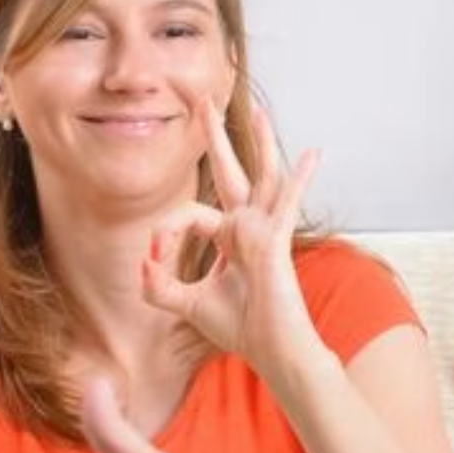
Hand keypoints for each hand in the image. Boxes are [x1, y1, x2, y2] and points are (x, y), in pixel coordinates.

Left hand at [143, 99, 322, 379]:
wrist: (271, 350)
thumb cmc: (239, 327)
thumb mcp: (185, 303)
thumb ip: (158, 285)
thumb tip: (142, 263)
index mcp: (228, 238)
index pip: (189, 216)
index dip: (165, 233)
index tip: (153, 258)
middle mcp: (247, 227)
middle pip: (229, 172)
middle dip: (214, 137)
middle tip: (204, 102)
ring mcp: (264, 231)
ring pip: (261, 176)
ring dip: (259, 141)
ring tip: (255, 109)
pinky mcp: (277, 241)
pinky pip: (285, 204)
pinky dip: (297, 180)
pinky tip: (311, 155)